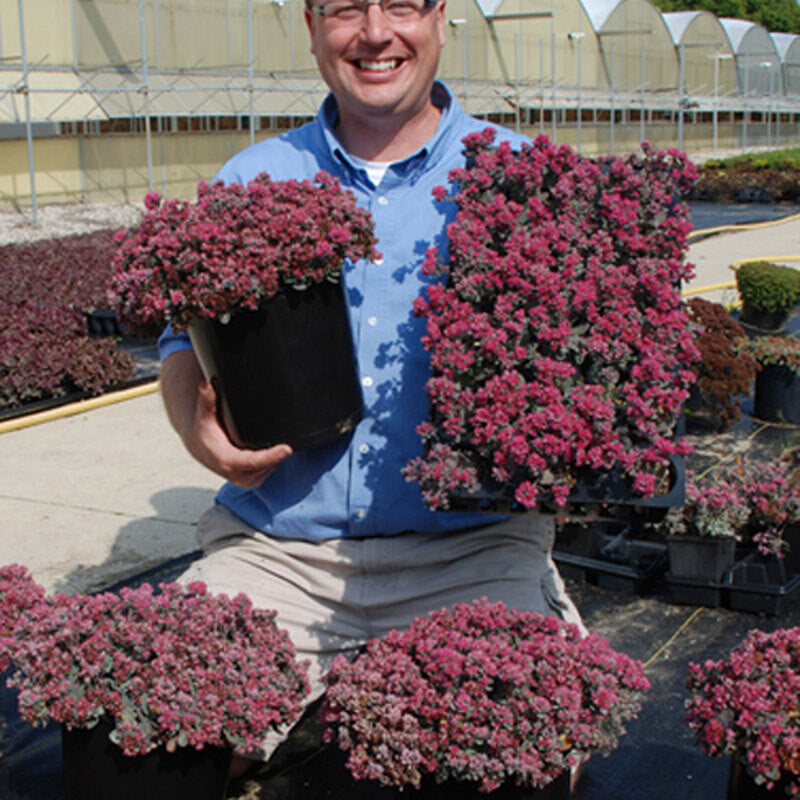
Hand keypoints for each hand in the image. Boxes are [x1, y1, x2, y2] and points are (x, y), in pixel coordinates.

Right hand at [160, 350, 292, 488]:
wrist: (200, 447)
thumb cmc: (204, 431)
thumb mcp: (204, 415)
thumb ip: (207, 400)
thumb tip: (206, 384)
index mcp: (227, 461)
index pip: (254, 461)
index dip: (272, 456)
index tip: (287, 448)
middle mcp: (236, 474)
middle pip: (267, 464)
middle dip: (276, 451)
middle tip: (280, 435)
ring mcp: (245, 480)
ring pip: (270, 468)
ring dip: (274, 456)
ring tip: (269, 440)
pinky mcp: (251, 481)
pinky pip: (269, 471)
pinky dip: (272, 461)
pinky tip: (270, 450)